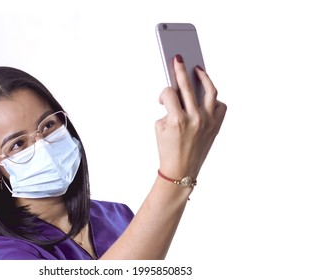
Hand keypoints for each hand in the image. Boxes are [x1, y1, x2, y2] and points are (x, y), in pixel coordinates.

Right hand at [155, 54, 226, 179]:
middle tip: (178, 58)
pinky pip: (220, 106)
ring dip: (204, 77)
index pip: (169, 93)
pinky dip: (214, 99)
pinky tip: (206, 96)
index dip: (163, 93)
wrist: (181, 170)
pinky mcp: (216, 126)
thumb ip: (168, 108)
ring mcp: (207, 122)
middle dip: (180, 69)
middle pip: (187, 85)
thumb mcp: (160, 127)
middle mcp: (194, 119)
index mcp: (176, 120)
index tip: (162, 97)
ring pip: (210, 91)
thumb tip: (177, 94)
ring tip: (198, 69)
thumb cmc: (168, 150)